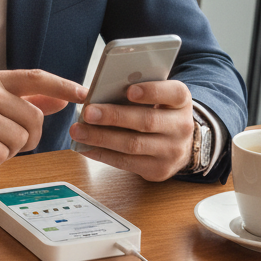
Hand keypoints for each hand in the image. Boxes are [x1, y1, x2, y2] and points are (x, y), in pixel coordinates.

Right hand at [0, 69, 85, 179]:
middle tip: (1, 140)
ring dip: (6, 152)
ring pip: (19, 140)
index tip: (84, 94)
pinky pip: (0, 156)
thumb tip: (61, 100)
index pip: (35, 78)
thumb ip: (26, 101)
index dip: (63, 86)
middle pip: (34, 119)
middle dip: (26, 138)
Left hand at [68, 80, 193, 180]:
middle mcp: (181, 126)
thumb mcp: (157, 97)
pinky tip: (85, 147)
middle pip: (147, 121)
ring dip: (101, 138)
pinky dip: (102, 154)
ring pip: (134, 144)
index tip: (129, 91)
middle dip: (114, 117)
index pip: (174, 93)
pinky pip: (127, 163)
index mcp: (182, 101)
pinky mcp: (159, 170)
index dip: (152, 92)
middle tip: (88, 112)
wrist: (179, 144)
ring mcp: (172, 151)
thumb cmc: (158, 112)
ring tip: (78, 131)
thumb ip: (137, 90)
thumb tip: (101, 90)